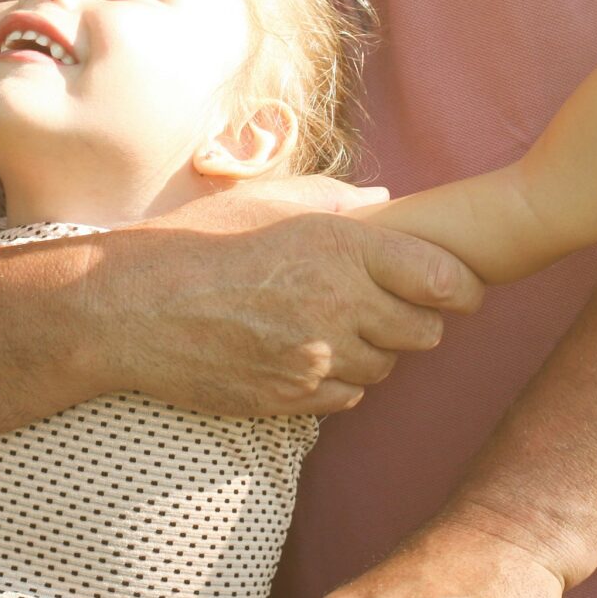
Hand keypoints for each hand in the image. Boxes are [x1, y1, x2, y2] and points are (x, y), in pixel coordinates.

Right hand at [90, 179, 483, 417]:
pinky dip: (340, 380)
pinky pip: (349, 397)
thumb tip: (386, 201)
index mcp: (342, 247)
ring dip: (375, 351)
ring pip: (386, 368)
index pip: (442, 278)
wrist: (135, 307)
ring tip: (337, 326)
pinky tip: (310, 354)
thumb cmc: (199, 243)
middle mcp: (340, 305)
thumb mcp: (267, 200)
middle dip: (416, 320)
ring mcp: (318, 357)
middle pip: (425, 331)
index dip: (461, 286)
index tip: (461, 289)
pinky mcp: (294, 398)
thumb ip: (336, 199)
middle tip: (392, 307)